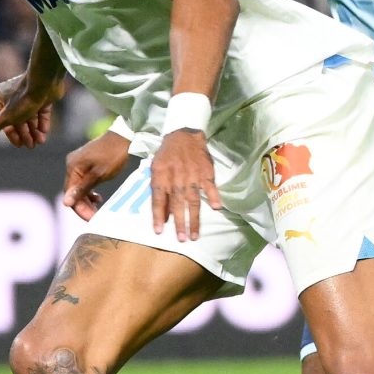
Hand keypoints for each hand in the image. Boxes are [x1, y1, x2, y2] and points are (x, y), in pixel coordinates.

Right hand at [0, 72, 62, 147]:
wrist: (45, 82)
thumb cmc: (24, 98)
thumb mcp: (6, 117)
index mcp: (2, 96)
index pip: (5, 119)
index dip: (12, 134)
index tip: (20, 145)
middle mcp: (15, 94)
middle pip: (19, 119)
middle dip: (26, 134)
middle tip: (31, 145)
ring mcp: (30, 94)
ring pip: (31, 116)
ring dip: (35, 130)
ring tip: (40, 141)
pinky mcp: (44, 95)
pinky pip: (42, 111)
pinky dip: (42, 122)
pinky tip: (44, 133)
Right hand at [59, 130, 131, 218]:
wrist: (124, 136)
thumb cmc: (113, 155)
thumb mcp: (98, 175)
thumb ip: (82, 189)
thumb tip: (65, 203)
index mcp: (72, 167)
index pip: (70, 194)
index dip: (80, 209)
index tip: (92, 219)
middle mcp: (71, 165)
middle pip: (73, 191)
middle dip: (84, 205)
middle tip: (97, 216)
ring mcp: (78, 163)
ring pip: (79, 187)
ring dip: (87, 199)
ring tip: (98, 207)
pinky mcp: (85, 163)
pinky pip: (83, 181)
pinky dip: (89, 191)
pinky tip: (98, 197)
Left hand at [147, 128, 221, 244]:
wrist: (183, 134)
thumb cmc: (167, 155)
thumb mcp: (156, 169)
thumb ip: (159, 190)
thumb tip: (162, 213)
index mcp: (161, 177)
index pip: (158, 200)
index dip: (158, 216)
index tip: (159, 232)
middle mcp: (176, 179)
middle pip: (177, 204)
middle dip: (179, 223)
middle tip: (181, 239)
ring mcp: (191, 176)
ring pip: (193, 201)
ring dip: (194, 219)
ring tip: (194, 235)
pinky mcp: (205, 172)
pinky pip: (210, 186)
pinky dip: (214, 196)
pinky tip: (217, 208)